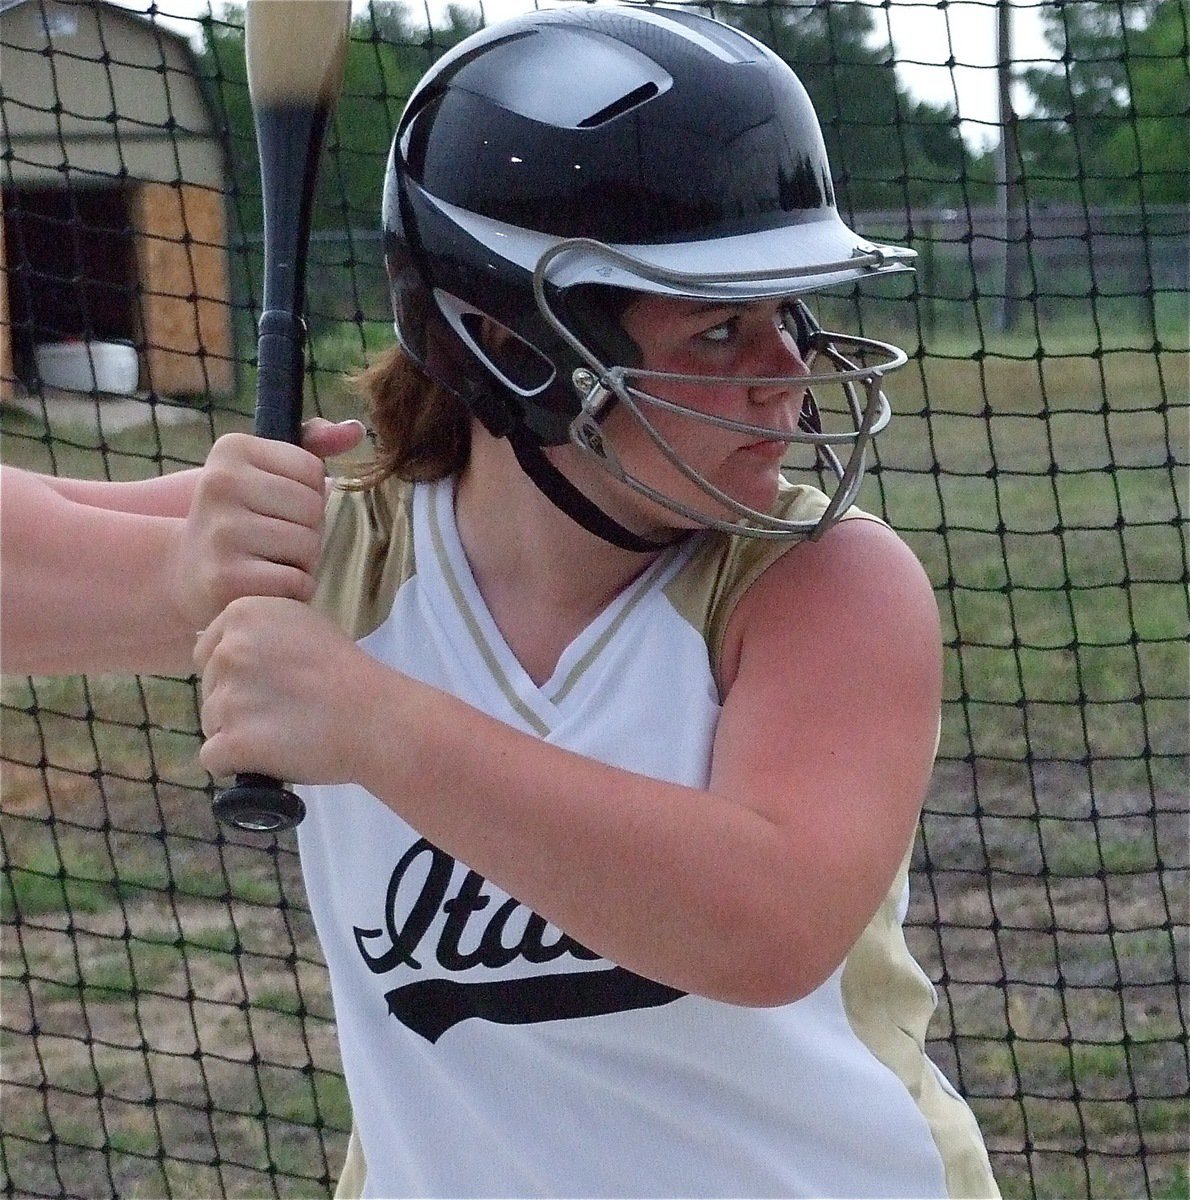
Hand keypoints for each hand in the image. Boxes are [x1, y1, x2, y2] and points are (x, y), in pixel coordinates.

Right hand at [171, 419, 365, 630]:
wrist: (186, 573)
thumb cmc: (241, 518)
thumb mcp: (265, 472)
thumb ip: (312, 446)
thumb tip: (356, 429)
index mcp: (232, 449)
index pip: (313, 470)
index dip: (307, 495)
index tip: (274, 506)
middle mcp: (220, 483)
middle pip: (313, 507)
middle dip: (306, 530)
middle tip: (272, 541)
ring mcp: (221, 532)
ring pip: (309, 544)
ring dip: (301, 562)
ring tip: (267, 562)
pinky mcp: (226, 578)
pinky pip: (297, 582)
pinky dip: (294, 591)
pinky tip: (264, 586)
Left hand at [195, 595, 375, 784]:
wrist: (376, 717)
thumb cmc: (350, 674)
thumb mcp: (306, 627)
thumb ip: (263, 633)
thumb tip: (234, 655)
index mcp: (244, 614)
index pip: (208, 652)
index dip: (238, 675)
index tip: (273, 685)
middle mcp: (228, 650)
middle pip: (209, 689)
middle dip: (237, 705)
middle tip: (284, 711)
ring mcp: (227, 696)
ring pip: (211, 724)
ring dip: (239, 735)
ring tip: (285, 734)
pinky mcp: (232, 740)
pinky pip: (213, 758)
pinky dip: (238, 764)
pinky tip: (270, 757)